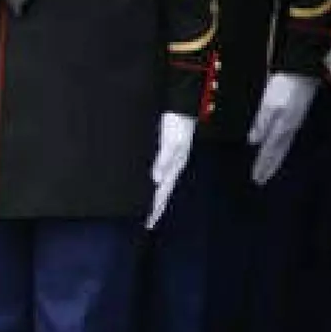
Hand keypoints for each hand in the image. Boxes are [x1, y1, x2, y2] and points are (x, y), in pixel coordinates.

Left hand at [147, 113, 195, 230]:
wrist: (181, 107)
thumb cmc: (178, 123)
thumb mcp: (171, 142)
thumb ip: (164, 160)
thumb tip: (156, 179)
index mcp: (175, 166)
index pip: (164, 192)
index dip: (157, 206)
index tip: (151, 221)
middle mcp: (174, 166)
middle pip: (165, 192)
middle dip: (158, 208)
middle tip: (150, 224)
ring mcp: (172, 161)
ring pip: (164, 185)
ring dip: (158, 199)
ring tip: (152, 213)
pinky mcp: (167, 154)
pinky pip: (162, 174)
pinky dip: (158, 184)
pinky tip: (154, 187)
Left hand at [247, 72, 317, 185]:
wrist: (305, 69)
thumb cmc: (288, 84)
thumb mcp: (270, 104)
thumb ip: (262, 122)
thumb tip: (253, 140)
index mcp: (282, 127)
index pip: (269, 151)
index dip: (263, 165)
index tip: (257, 178)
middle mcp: (288, 127)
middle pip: (277, 152)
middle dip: (269, 166)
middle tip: (261, 179)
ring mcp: (294, 121)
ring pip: (282, 146)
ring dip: (275, 158)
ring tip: (269, 168)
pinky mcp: (296, 114)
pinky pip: (286, 136)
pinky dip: (280, 145)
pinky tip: (278, 144)